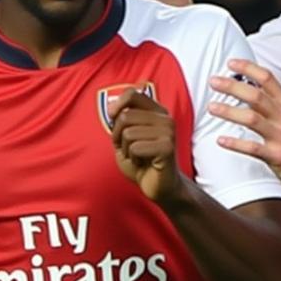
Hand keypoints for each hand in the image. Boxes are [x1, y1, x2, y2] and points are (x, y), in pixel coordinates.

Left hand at [109, 87, 181, 202]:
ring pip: (128, 133)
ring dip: (126, 150)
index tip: (112, 118)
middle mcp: (165, 118)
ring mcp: (168, 132)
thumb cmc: (141, 161)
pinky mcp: (167, 147)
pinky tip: (142, 163)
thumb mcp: (126, 136)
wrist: (158, 186)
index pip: (132, 94)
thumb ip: (121, 120)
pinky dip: (133, 158)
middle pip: (126, 117)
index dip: (117, 104)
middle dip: (118, 136)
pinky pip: (136, 148)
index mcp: (157, 111)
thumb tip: (111, 107)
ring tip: (136, 157)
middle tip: (127, 149)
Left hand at [208, 59, 280, 198]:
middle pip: (255, 95)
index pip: (267, 78)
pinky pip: (252, 148)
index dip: (247, 68)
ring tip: (212, 107)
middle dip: (232, 86)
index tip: (231, 63)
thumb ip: (276, 102)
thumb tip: (252, 91)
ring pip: (251, 118)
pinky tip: (221, 140)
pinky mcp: (277, 156)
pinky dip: (235, 143)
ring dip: (229, 111)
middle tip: (214, 81)